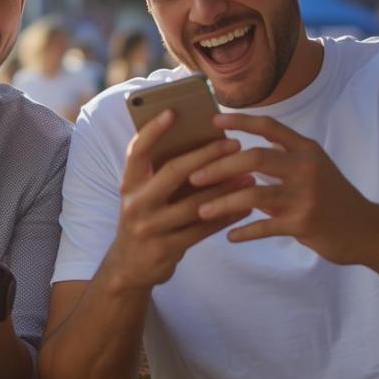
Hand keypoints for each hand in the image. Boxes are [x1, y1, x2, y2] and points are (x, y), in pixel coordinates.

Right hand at [101, 110, 254, 291]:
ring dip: (225, 189)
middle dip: (207, 155)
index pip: (138, 150)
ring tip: (249, 176)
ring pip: (195, 203)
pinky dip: (226, 216)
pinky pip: (203, 229)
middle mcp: (136, 203)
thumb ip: (163, 173)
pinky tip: (245, 207)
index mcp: (129, 183)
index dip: (154, 130)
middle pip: (174, 171)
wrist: (129, 267)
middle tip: (234, 144)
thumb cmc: (146, 219)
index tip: (174, 111)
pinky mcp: (166, 247)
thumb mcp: (144, 194)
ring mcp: (150, 227)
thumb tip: (202, 143)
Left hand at [190, 113, 378, 265]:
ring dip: (223, 202)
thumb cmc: (333, 198)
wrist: (367, 230)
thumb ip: (280, 164)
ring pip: (254, 195)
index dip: (240, 121)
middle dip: (219, 166)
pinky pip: (265, 227)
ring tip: (201, 210)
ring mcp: (305, 196)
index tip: (213, 120)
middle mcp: (305, 167)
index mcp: (306, 149)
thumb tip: (238, 160)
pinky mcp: (303, 223)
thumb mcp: (312, 171)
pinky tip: (229, 237)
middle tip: (194, 176)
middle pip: (254, 158)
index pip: (269, 126)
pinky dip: (244, 232)